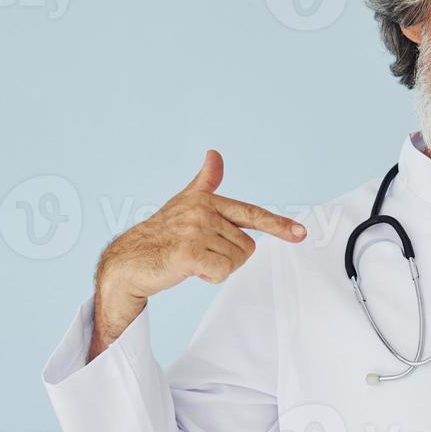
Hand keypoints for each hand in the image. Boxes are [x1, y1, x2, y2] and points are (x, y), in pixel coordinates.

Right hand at [90, 150, 305, 357]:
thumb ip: (205, 181)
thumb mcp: (186, 203)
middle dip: (228, 257)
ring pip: (236, 262)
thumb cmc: (161, 233)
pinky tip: (190, 270)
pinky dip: (210, 277)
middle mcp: (203, 212)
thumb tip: (215, 154)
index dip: (278, 224)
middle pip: (247, 247)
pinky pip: (223, 271)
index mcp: (207, 201)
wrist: (129, 259)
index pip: (251, 213)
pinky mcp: (189, 253)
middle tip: (200, 253)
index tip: (301, 233)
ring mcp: (195, 231)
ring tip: (192, 260)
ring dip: (217, 268)